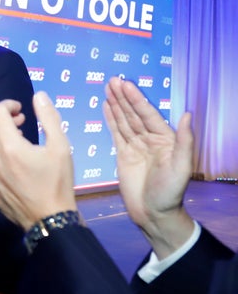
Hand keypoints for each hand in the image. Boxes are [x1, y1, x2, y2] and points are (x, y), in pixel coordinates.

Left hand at [0, 91, 76, 230]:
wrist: (48, 220)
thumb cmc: (57, 182)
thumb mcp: (61, 147)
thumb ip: (49, 117)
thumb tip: (39, 96)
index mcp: (9, 146)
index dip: (7, 105)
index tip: (20, 111)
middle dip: (0, 118)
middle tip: (19, 123)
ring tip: (15, 141)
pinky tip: (8, 160)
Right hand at [103, 77, 193, 257]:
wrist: (153, 214)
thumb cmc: (171, 192)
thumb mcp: (182, 166)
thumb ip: (184, 140)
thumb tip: (187, 114)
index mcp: (165, 139)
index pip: (148, 114)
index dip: (136, 99)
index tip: (125, 85)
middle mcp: (149, 139)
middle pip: (134, 114)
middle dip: (123, 97)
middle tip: (112, 80)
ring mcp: (135, 146)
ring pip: (123, 120)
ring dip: (115, 104)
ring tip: (107, 87)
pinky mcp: (122, 154)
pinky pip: (115, 133)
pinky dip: (110, 119)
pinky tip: (106, 106)